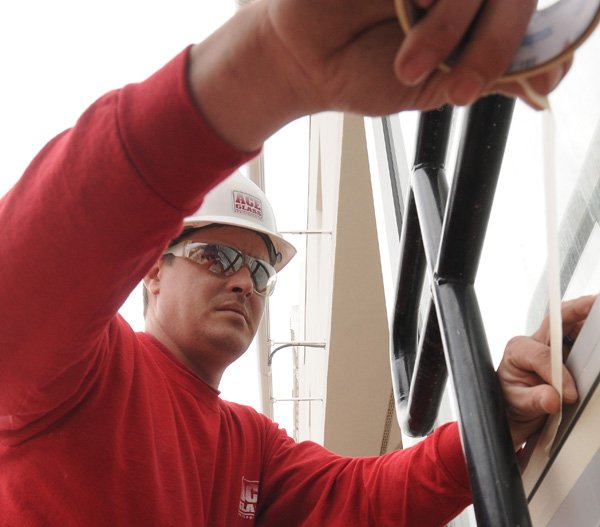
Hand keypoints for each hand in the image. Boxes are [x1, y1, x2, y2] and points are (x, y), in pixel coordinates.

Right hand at [189, 0, 567, 150]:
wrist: (305, 63)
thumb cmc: (362, 72)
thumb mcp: (432, 87)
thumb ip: (489, 76)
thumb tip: (545, 84)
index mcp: (471, 11)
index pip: (522, 12)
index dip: (524, 44)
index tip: (507, 84)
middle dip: (491, 45)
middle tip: (458, 87)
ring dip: (448, 27)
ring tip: (409, 64)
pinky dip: (424, 2)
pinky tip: (403, 11)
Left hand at [497, 295, 595, 447]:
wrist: (516, 408)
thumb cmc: (513, 399)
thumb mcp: (517, 403)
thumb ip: (533, 400)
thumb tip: (551, 398)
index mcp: (519, 350)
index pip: (543, 355)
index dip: (559, 374)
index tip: (571, 394)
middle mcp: (535, 342)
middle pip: (557, 320)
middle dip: (577, 309)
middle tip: (596, 304)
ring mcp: (552, 345)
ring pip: (571, 323)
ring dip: (588, 319)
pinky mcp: (566, 351)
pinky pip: (580, 337)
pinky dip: (593, 334)